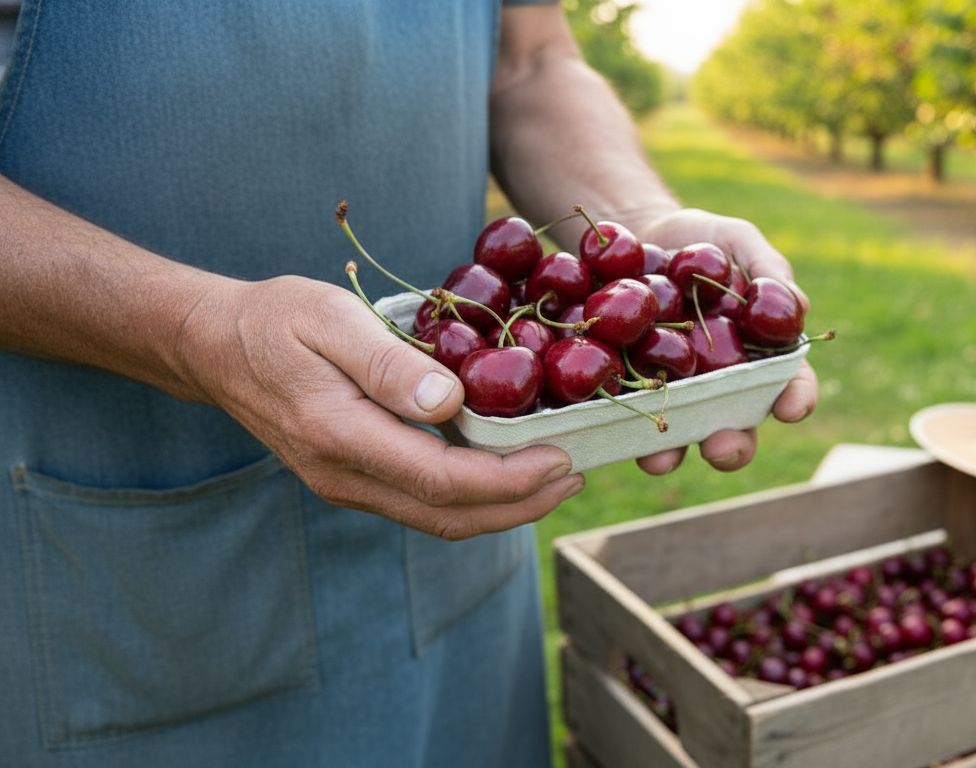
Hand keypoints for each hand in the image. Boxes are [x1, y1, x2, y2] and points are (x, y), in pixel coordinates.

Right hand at [176, 275, 582, 539]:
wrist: (213, 346)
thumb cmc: (274, 319)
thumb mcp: (328, 317)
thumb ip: (386, 362)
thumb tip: (449, 400)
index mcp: (339, 435)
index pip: (441, 480)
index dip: (509, 479)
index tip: (560, 457)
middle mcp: (343, 476)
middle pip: (449, 516)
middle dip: (522, 504)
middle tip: (576, 475)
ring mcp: (346, 485)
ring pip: (438, 520)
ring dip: (503, 509)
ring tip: (555, 480)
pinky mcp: (352, 480)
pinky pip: (422, 505)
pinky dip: (474, 498)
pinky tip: (506, 471)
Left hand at [629, 208, 819, 474]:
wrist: (634, 235)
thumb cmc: (700, 241)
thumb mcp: (736, 240)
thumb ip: (767, 268)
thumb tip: (798, 307)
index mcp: (758, 356)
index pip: (789, 384)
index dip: (795, 399)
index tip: (791, 406)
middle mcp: (719, 387)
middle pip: (735, 428)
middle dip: (731, 445)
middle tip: (721, 446)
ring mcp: (672, 392)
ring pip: (676, 437)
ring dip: (670, 454)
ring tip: (660, 457)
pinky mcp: (627, 388)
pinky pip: (621, 415)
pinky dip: (613, 424)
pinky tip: (604, 425)